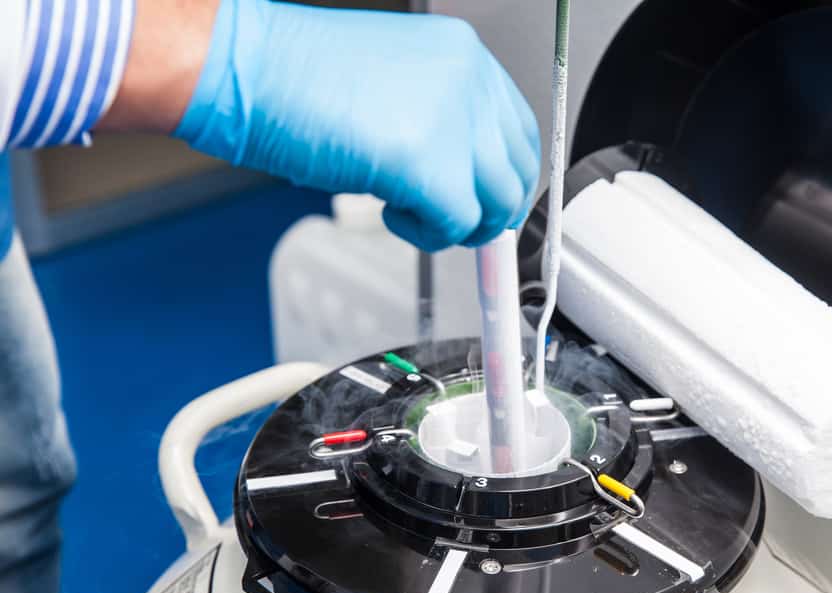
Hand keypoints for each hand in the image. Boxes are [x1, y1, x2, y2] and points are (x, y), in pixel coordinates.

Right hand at [171, 0, 539, 250]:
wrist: (249, 71)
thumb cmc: (298, 77)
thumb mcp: (395, 85)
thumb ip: (442, 121)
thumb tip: (465, 175)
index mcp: (464, 56)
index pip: (520, 130)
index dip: (507, 176)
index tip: (490, 201)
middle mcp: (469, 82)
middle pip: (517, 170)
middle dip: (493, 211)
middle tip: (461, 225)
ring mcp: (454, 121)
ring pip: (496, 203)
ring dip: (460, 225)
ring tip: (415, 216)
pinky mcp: (429, 164)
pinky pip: (458, 225)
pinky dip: (428, 234)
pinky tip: (392, 213)